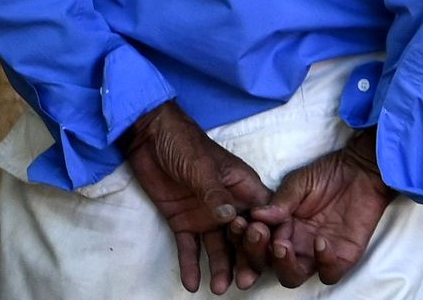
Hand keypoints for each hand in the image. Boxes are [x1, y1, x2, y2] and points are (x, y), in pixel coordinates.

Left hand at [122, 101, 272, 293]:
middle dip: (246, 259)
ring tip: (219, 288)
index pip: (263, 215)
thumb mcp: (202, 166)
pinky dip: (191, 265)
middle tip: (245, 282)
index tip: (273, 256)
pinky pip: (189, 247)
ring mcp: (206, 215)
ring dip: (220, 267)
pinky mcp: (183, 221)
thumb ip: (215, 193)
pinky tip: (192, 284)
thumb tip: (231, 219)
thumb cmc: (185, 144)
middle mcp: (229, 205)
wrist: (149, 138)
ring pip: (219, 246)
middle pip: (243, 237)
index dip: (270, 235)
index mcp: (242, 187)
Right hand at [245, 128, 393, 287]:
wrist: (362, 169)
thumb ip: (280, 201)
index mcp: (278, 229)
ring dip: (284, 265)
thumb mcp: (299, 183)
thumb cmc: (328, 174)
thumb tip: (256, 216)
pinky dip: (323, 263)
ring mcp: (316, 253)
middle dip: (257, 254)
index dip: (244, 239)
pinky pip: (329, 273)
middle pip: (268, 265)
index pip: (254, 245)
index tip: (240, 224)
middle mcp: (294, 245)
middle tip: (257, 235)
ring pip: (293, 276)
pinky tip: (320, 241)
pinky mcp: (342, 256)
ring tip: (281, 246)